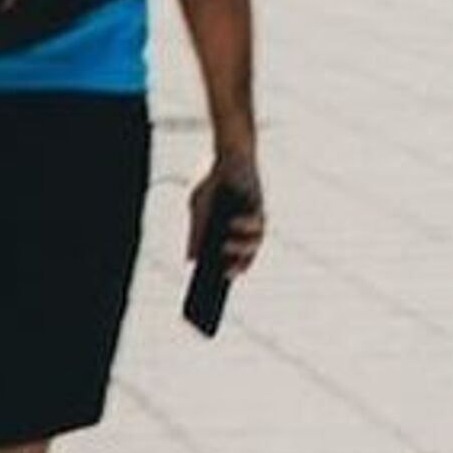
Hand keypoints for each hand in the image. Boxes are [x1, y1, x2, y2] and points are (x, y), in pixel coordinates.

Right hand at [187, 162, 265, 291]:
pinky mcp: (261, 205)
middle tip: (221, 280)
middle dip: (233, 271)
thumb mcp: (199, 209)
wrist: (229, 155)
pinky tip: (232, 225)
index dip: (219, 281)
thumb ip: (195, 234)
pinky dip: (244, 225)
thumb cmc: (214, 183)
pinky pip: (257, 221)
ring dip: (240, 250)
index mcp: (227, 235)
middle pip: (243, 259)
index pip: (226, 263)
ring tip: (224, 253)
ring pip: (254, 244)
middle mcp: (244, 231)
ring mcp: (254, 219)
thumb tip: (190, 262)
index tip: (209, 297)